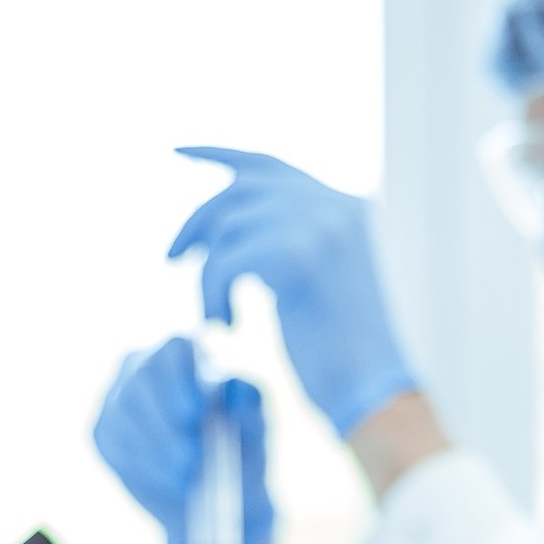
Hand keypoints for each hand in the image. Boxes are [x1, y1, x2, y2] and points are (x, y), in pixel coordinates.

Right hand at [93, 336, 273, 543]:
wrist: (223, 497)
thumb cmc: (245, 448)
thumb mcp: (258, 427)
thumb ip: (250, 403)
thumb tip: (231, 383)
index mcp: (192, 354)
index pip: (177, 345)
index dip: (183, 378)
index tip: (198, 413)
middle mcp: (148, 364)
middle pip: (144, 375)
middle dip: (167, 420)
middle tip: (193, 456)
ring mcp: (119, 395)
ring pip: (124, 409)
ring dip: (158, 446)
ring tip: (188, 472)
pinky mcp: (104, 429)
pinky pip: (113, 438)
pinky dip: (143, 462)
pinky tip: (169, 476)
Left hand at [170, 147, 416, 436]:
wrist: (374, 392)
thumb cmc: (346, 356)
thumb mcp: (323, 283)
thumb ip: (291, 242)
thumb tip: (228, 224)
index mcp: (349, 208)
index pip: (270, 166)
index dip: (218, 154)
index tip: (176, 150)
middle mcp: (338, 206)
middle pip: (239, 190)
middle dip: (196, 221)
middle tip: (169, 258)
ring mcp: (321, 226)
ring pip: (227, 230)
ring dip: (209, 278)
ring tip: (219, 319)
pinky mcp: (297, 254)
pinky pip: (225, 264)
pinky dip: (214, 298)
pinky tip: (227, 329)